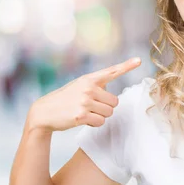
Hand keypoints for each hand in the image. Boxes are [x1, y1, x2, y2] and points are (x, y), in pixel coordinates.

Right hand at [27, 58, 141, 132]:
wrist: (44, 112)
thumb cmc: (66, 99)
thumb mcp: (80, 86)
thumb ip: (97, 86)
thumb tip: (112, 94)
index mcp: (89, 79)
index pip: (112, 71)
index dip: (127, 66)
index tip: (139, 61)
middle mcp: (88, 88)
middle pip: (115, 102)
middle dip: (106, 107)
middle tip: (91, 106)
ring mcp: (84, 101)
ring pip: (109, 113)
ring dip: (100, 116)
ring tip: (85, 112)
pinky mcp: (81, 115)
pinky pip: (101, 122)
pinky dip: (94, 123)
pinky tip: (83, 119)